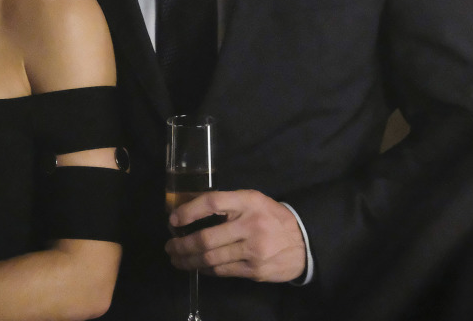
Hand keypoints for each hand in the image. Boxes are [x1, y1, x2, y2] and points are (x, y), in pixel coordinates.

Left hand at [165, 189, 306, 282]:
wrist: (303, 243)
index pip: (212, 203)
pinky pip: (222, 271)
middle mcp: (250, 225)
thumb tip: (191, 212)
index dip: (189, 211)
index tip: (173, 220)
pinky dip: (205, 269)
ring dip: (188, 261)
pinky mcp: (254, 270)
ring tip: (177, 259)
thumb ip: (229, 205)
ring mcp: (253, 250)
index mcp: (248, 202)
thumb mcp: (254, 201)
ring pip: (210, 259)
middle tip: (169, 247)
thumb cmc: (272, 218)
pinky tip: (198, 266)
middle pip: (206, 239)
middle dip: (182, 245)